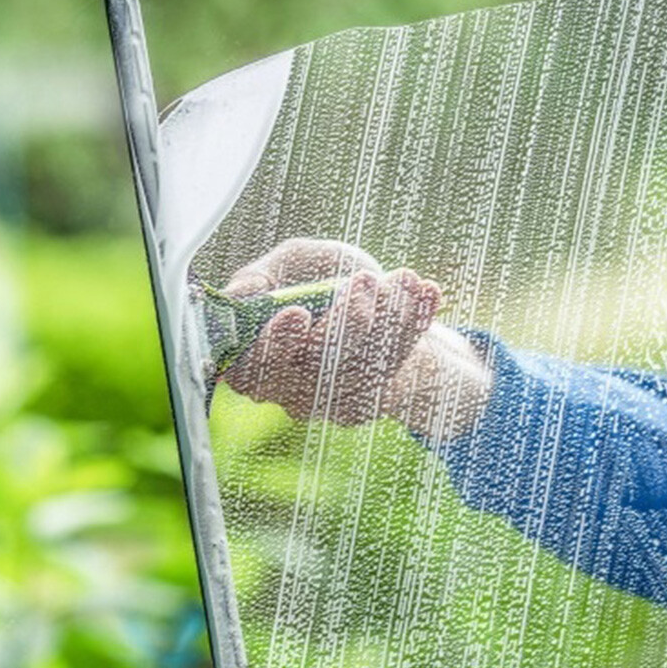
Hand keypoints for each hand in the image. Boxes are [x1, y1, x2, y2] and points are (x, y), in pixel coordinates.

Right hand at [221, 239, 490, 438]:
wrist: (377, 298)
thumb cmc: (322, 278)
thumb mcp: (293, 263)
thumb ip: (263, 274)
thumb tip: (239, 294)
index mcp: (252, 356)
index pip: (250, 367)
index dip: (274, 344)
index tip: (299, 312)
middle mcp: (284, 389)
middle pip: (313, 372)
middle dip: (345, 325)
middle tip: (365, 281)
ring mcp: (325, 402)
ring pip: (358, 371)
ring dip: (387, 319)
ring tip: (405, 278)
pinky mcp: (365, 404)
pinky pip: (391, 370)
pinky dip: (412, 327)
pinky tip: (427, 293)